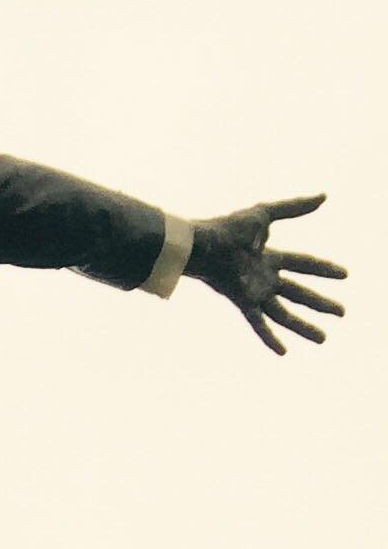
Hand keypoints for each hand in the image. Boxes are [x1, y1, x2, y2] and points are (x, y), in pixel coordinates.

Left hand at [184, 196, 346, 356]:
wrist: (203, 245)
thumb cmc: (227, 228)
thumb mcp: (265, 213)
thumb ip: (293, 207)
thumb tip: (324, 197)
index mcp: (271, 257)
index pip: (305, 264)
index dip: (325, 269)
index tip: (345, 274)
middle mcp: (265, 278)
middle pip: (300, 294)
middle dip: (321, 303)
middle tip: (342, 313)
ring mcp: (254, 293)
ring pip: (284, 314)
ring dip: (304, 326)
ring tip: (323, 339)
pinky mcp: (242, 303)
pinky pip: (259, 324)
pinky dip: (270, 338)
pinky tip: (283, 352)